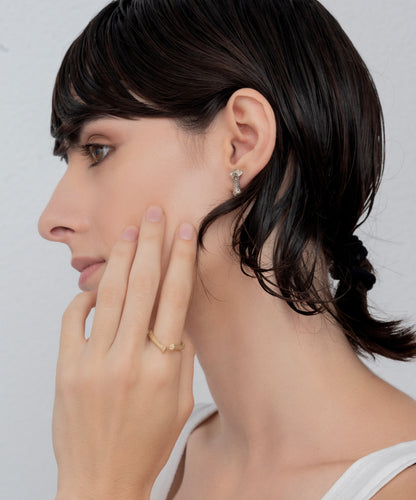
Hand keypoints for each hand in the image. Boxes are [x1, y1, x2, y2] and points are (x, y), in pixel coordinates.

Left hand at [52, 206, 196, 499]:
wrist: (101, 480)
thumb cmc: (146, 444)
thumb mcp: (179, 401)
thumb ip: (179, 355)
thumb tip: (175, 315)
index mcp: (163, 369)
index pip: (174, 299)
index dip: (181, 260)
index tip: (184, 232)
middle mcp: (128, 359)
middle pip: (142, 286)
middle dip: (150, 243)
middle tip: (153, 215)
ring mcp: (93, 363)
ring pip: (109, 295)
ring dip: (120, 259)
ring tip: (127, 233)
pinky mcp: (67, 369)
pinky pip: (73, 320)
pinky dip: (84, 297)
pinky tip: (94, 285)